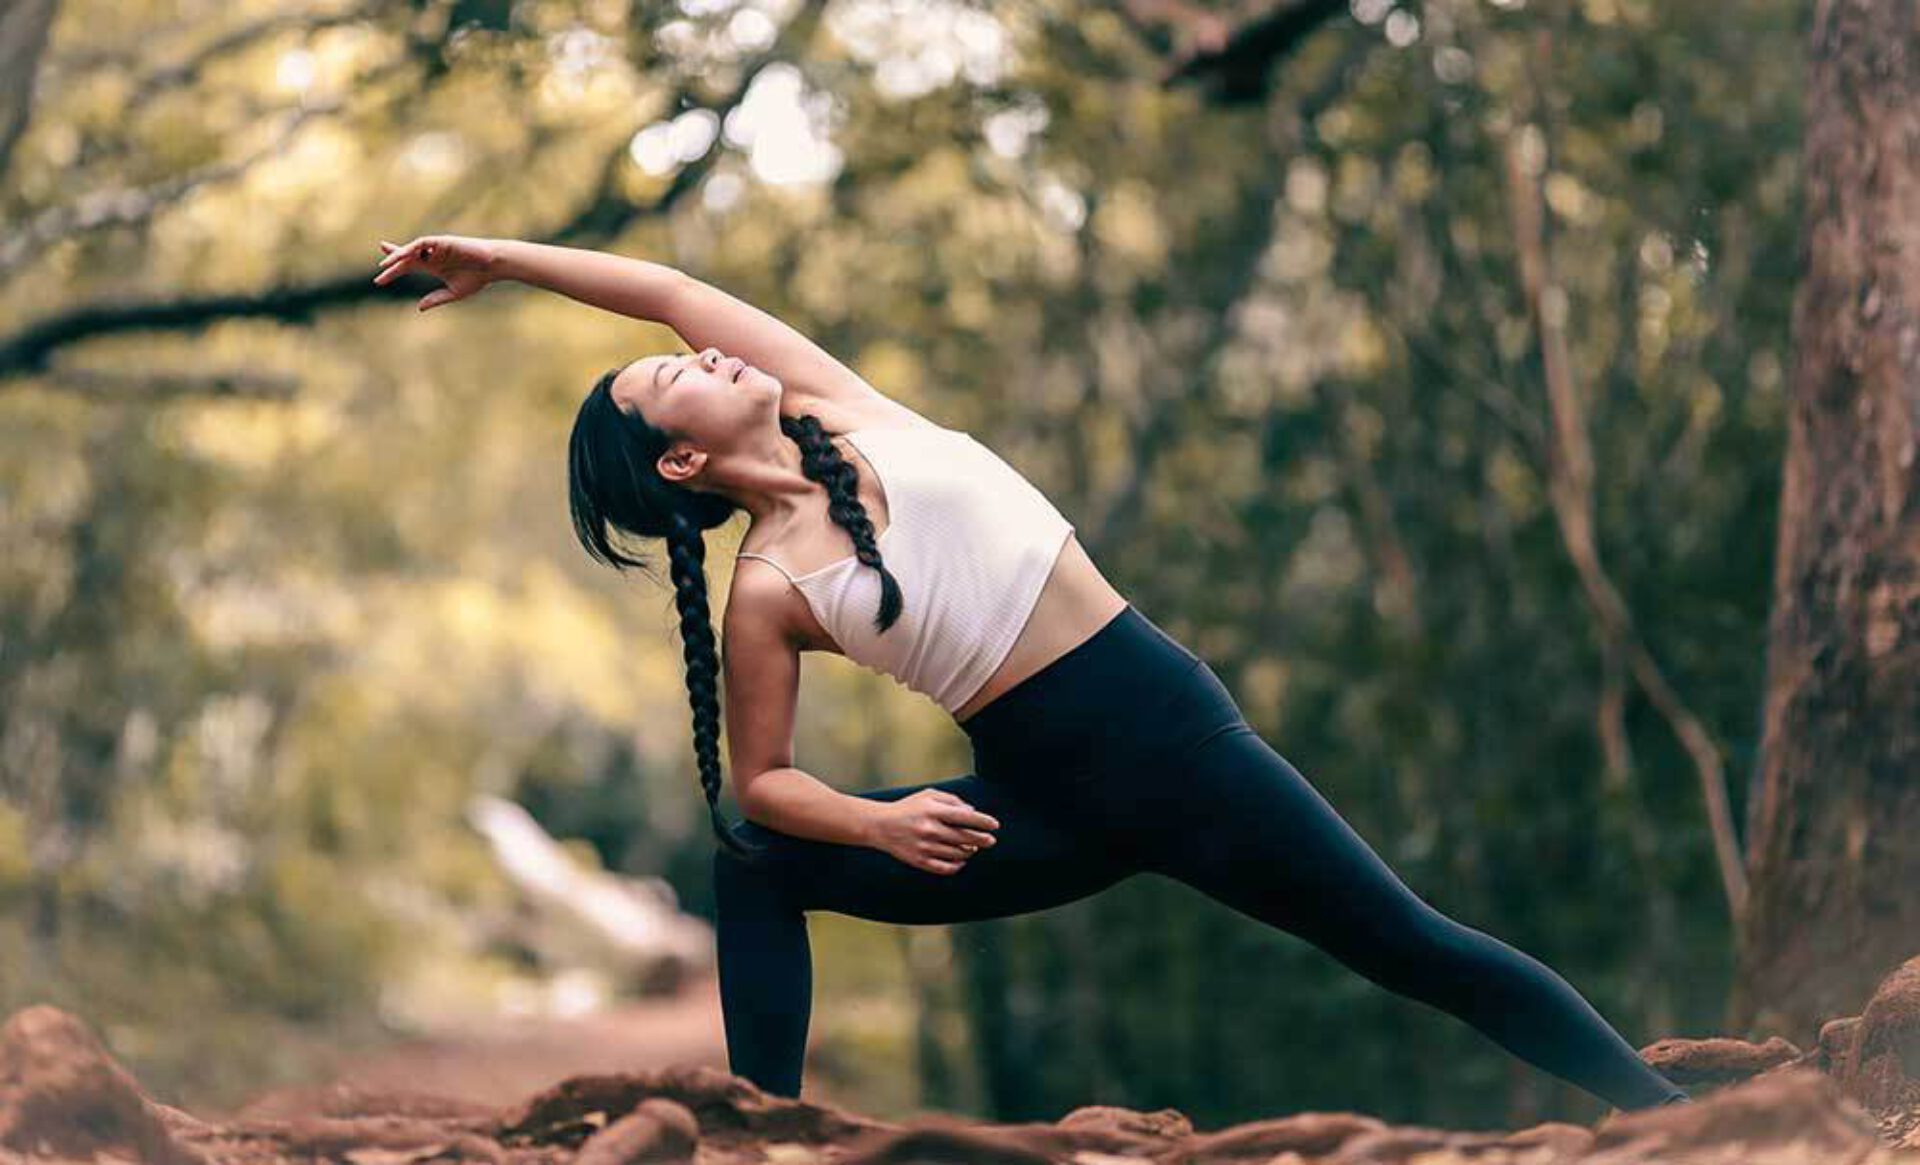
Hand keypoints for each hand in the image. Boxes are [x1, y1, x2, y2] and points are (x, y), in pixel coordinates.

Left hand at [372, 234, 502, 310]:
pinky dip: (412, 248)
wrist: (493, 266)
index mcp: (433, 266)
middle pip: (406, 255)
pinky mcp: (442, 241)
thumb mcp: (454, 292)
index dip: (394, 271)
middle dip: (392, 259)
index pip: (408, 265)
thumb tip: (419, 307)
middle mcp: (432, 255)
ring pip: (412, 249)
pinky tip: (404, 255)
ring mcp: (436, 248)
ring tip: (386, 265)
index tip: (379, 280)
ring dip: (399, 255)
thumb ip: (436, 299)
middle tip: (380, 268)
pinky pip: (423, 243)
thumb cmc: (477, 278)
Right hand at [868, 789, 1000, 875]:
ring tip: (972, 848)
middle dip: (982, 840)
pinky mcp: (919, 861)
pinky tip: (960, 860)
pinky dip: (957, 865)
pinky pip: (946, 868)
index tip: (995, 826)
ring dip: (969, 851)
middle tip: (991, 841)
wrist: (880, 825)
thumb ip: (952, 800)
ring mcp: (924, 847)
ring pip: (957, 854)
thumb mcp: (928, 795)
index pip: (965, 817)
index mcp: (933, 811)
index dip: (983, 822)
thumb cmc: (908, 808)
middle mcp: (929, 829)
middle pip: (965, 838)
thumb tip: (973, 812)